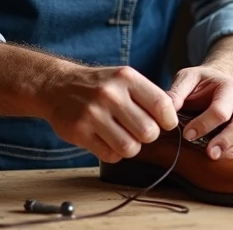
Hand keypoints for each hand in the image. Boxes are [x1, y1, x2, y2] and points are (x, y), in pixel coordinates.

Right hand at [40, 63, 177, 162]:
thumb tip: (174, 118)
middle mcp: (110, 94)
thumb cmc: (98, 85)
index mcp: (126, 78)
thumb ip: (147, 96)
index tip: (164, 124)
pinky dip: (113, 153)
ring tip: (123, 137)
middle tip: (139, 131)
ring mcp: (93, 114)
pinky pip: (110, 155)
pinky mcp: (80, 132)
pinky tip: (106, 140)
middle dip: (148, 136)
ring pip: (130, 148)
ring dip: (131, 147)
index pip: (162, 105)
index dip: (169, 120)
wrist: (58, 86)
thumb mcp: (123, 78)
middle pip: (148, 131)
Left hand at [166, 65, 232, 159]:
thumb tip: (167, 111)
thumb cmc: (201, 81)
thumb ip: (177, 92)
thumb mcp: (188, 77)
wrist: (217, 80)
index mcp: (229, 88)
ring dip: (231, 148)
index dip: (204, 124)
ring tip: (215, 157)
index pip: (220, 110)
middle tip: (210, 153)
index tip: (187, 135)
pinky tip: (226, 155)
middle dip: (225, 140)